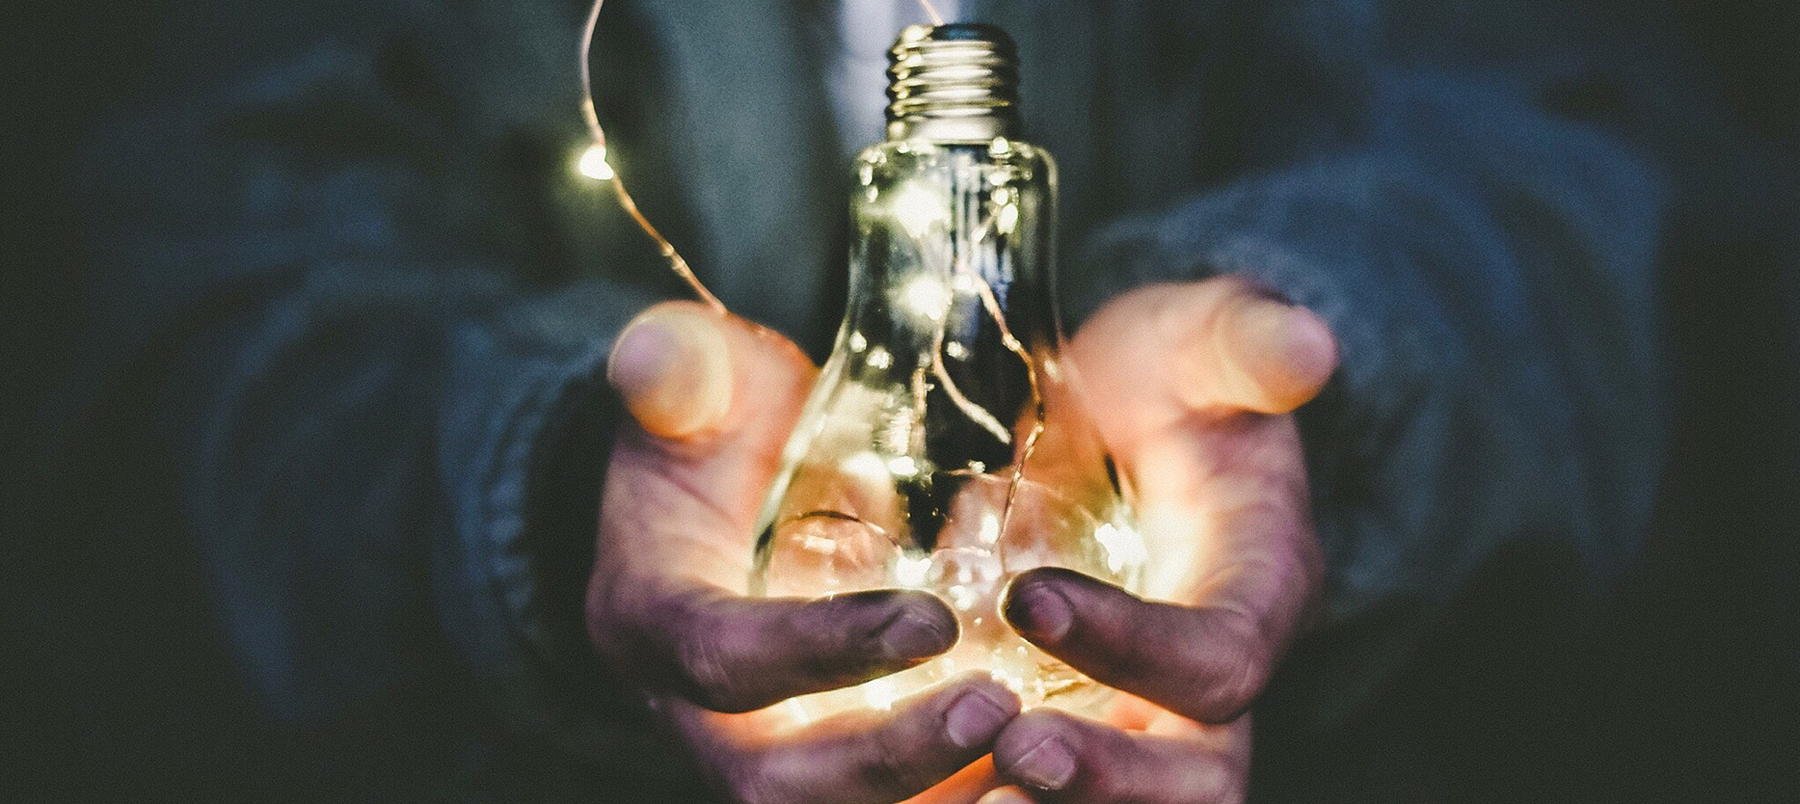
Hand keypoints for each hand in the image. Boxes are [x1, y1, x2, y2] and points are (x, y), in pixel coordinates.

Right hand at [587, 302, 1022, 803]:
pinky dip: (965, 797)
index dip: (822, 650)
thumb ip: (680, 369)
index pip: (723, 657)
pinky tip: (1051, 774)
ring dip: (937, 797)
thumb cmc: (715, 430)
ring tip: (1041, 753)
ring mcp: (766, 753)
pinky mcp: (830, 768)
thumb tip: (657, 358)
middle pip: (778, 785)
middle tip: (998, 710)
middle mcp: (698, 715)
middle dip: (888, 762)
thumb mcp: (696, 383)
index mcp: (652, 620)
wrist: (721, 496)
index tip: (934, 621)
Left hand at [983, 277, 1338, 802]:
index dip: (1134, 645)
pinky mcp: (1084, 726)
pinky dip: (988, 798)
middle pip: (1198, 783)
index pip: (1220, 659)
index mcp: (1258, 593)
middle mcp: (1212, 680)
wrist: (1131, 421)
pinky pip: (1059, 794)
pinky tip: (916, 793)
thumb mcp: (1203, 342)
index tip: (1024, 596)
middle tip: (1010, 752)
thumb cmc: (1173, 380)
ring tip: (963, 798)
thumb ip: (1243, 343)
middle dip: (1110, 784)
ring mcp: (1147, 717)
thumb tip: (1304, 341)